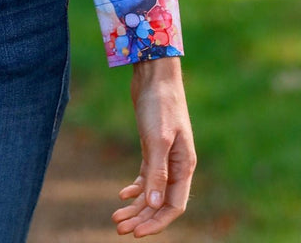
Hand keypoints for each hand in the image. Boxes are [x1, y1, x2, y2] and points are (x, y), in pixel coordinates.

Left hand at [112, 56, 196, 236]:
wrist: (154, 75)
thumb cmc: (160, 104)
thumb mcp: (157, 138)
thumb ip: (157, 171)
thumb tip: (155, 204)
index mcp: (185, 166)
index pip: (174, 206)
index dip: (156, 223)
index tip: (136, 233)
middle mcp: (177, 165)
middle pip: (161, 202)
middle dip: (142, 218)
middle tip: (118, 228)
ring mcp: (165, 156)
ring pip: (152, 191)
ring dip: (136, 206)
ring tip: (116, 218)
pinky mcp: (152, 147)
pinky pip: (147, 176)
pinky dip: (135, 188)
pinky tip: (122, 195)